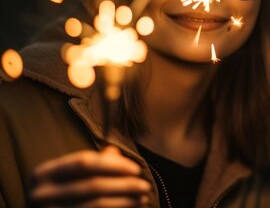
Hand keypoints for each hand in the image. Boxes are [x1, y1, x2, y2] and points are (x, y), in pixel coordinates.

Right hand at [30, 146, 150, 206]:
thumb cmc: (61, 195)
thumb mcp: (69, 176)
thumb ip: (92, 163)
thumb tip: (115, 151)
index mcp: (43, 173)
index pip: (84, 162)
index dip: (113, 165)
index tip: (137, 169)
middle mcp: (40, 194)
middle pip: (92, 185)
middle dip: (124, 185)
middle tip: (146, 186)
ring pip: (96, 205)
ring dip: (125, 201)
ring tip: (143, 198)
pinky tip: (131, 207)